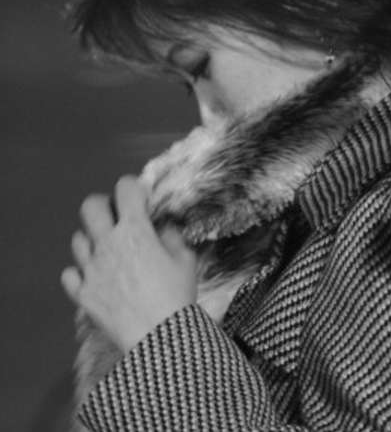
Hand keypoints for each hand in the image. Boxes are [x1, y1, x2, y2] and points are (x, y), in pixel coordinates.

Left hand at [60, 175, 197, 352]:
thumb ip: (172, 237)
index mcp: (135, 230)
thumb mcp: (186, 261)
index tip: (142, 197)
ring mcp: (90, 268)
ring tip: (108, 250)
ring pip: (77, 239)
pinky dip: (81, 271)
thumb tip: (162, 229)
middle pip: (90, 206)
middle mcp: (107, 243)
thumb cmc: (177, 295)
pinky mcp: (82, 292)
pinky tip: (95, 276)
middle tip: (117, 217)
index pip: (125, 188)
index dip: (134, 186)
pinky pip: (70, 273)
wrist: (159, 338)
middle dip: (104, 204)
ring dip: (93, 239)